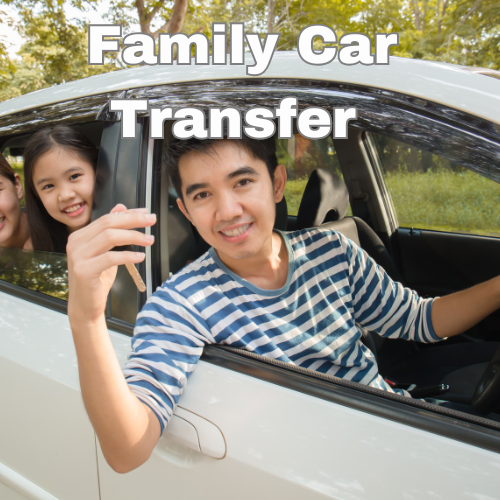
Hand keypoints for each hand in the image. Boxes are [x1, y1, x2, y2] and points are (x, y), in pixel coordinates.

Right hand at [67, 204, 155, 326]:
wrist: (85, 306)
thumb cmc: (96, 279)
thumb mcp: (105, 252)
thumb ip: (111, 231)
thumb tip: (120, 208)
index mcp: (80, 236)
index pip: (107, 218)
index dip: (128, 214)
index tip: (146, 212)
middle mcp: (75, 243)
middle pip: (108, 224)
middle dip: (133, 220)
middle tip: (151, 221)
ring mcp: (78, 256)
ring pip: (109, 237)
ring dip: (134, 236)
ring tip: (150, 240)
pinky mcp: (84, 270)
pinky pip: (110, 258)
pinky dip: (128, 256)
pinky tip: (140, 257)